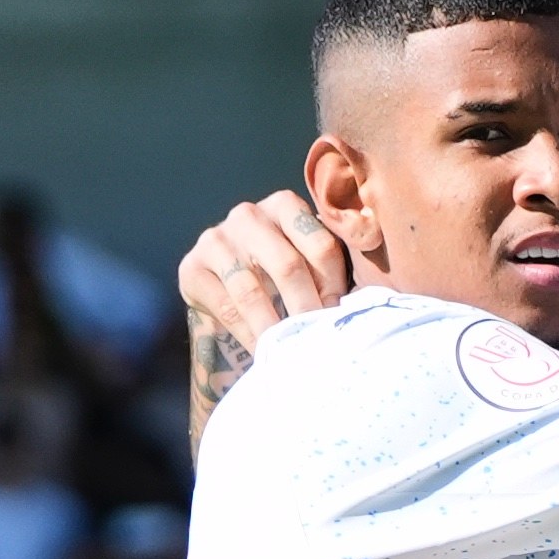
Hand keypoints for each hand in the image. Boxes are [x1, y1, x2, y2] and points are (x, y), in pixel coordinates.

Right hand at [178, 191, 350, 351]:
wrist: (227, 290)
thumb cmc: (281, 277)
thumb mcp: (308, 262)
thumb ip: (332, 268)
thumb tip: (365, 300)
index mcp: (285, 206)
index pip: (321, 245)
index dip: (335, 287)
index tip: (339, 316)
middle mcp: (248, 215)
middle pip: (288, 266)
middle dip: (308, 309)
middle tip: (321, 341)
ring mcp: (216, 239)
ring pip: (253, 290)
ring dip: (277, 327)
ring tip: (294, 352)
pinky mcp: (192, 267)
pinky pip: (227, 307)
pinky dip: (251, 334)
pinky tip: (266, 351)